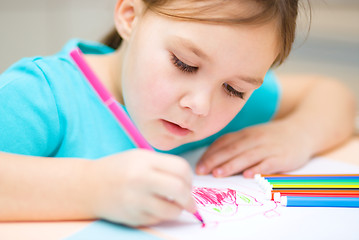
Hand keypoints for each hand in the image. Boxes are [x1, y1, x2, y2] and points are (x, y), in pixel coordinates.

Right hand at [88, 149, 195, 225]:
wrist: (88, 186)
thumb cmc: (118, 169)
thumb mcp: (140, 157)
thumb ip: (164, 166)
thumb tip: (188, 183)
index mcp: (144, 161)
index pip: (180, 168)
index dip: (189, 177)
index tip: (188, 183)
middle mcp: (140, 180)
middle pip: (179, 190)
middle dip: (189, 198)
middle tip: (189, 202)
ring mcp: (135, 200)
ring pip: (171, 210)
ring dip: (177, 209)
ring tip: (172, 204)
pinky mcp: (132, 217)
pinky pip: (157, 219)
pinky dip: (161, 215)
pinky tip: (153, 207)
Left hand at [195, 120, 312, 177]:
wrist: (303, 130)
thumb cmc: (271, 137)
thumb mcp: (252, 136)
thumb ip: (235, 145)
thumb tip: (213, 159)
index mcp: (245, 134)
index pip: (223, 142)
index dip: (210, 154)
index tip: (198, 166)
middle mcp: (254, 139)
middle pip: (232, 149)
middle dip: (215, 160)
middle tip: (202, 171)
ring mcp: (268, 148)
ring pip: (247, 156)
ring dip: (231, 165)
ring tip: (218, 174)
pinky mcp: (282, 157)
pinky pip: (268, 163)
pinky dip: (258, 169)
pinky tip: (248, 176)